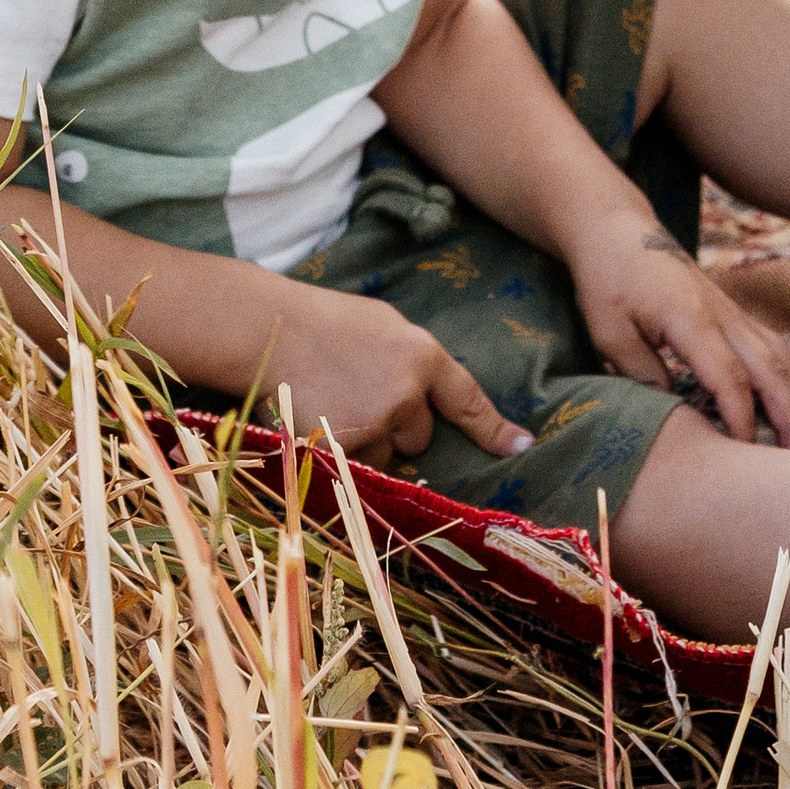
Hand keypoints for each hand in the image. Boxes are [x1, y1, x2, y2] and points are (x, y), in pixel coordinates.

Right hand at [259, 275, 533, 469]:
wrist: (269, 329)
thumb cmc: (324, 321)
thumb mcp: (384, 326)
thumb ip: (414, 361)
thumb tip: (430, 396)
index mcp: (422, 356)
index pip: (468, 401)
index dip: (494, 429)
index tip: (520, 448)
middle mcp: (407, 394)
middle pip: (420, 436)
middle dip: (396, 426)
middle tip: (357, 394)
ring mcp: (376, 423)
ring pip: (386, 455)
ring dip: (368, 442)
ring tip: (333, 404)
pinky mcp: (344, 448)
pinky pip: (356, 467)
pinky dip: (341, 454)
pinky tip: (320, 421)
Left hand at [568, 214, 789, 453]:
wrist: (619, 231)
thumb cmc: (608, 281)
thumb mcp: (608, 332)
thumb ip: (641, 373)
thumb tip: (673, 415)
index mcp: (691, 320)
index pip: (729, 378)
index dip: (742, 419)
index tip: (745, 454)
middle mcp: (723, 316)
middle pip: (771, 369)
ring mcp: (733, 313)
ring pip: (782, 357)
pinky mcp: (733, 314)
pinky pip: (775, 347)